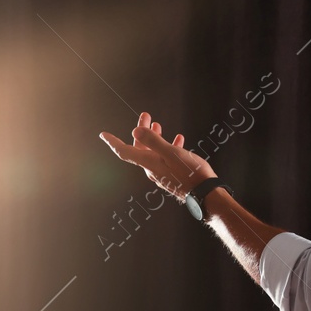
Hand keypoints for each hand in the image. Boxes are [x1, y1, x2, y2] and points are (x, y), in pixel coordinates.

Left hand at [98, 111, 214, 201]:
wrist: (206, 193)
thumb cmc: (190, 173)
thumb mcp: (172, 153)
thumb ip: (153, 141)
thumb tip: (135, 131)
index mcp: (149, 163)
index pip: (124, 151)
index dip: (113, 142)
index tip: (103, 135)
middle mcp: (152, 169)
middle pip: (140, 148)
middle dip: (141, 131)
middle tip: (146, 116)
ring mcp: (162, 173)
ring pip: (153, 152)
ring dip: (154, 137)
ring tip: (159, 125)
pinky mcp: (172, 175)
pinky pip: (165, 158)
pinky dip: (168, 147)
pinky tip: (178, 141)